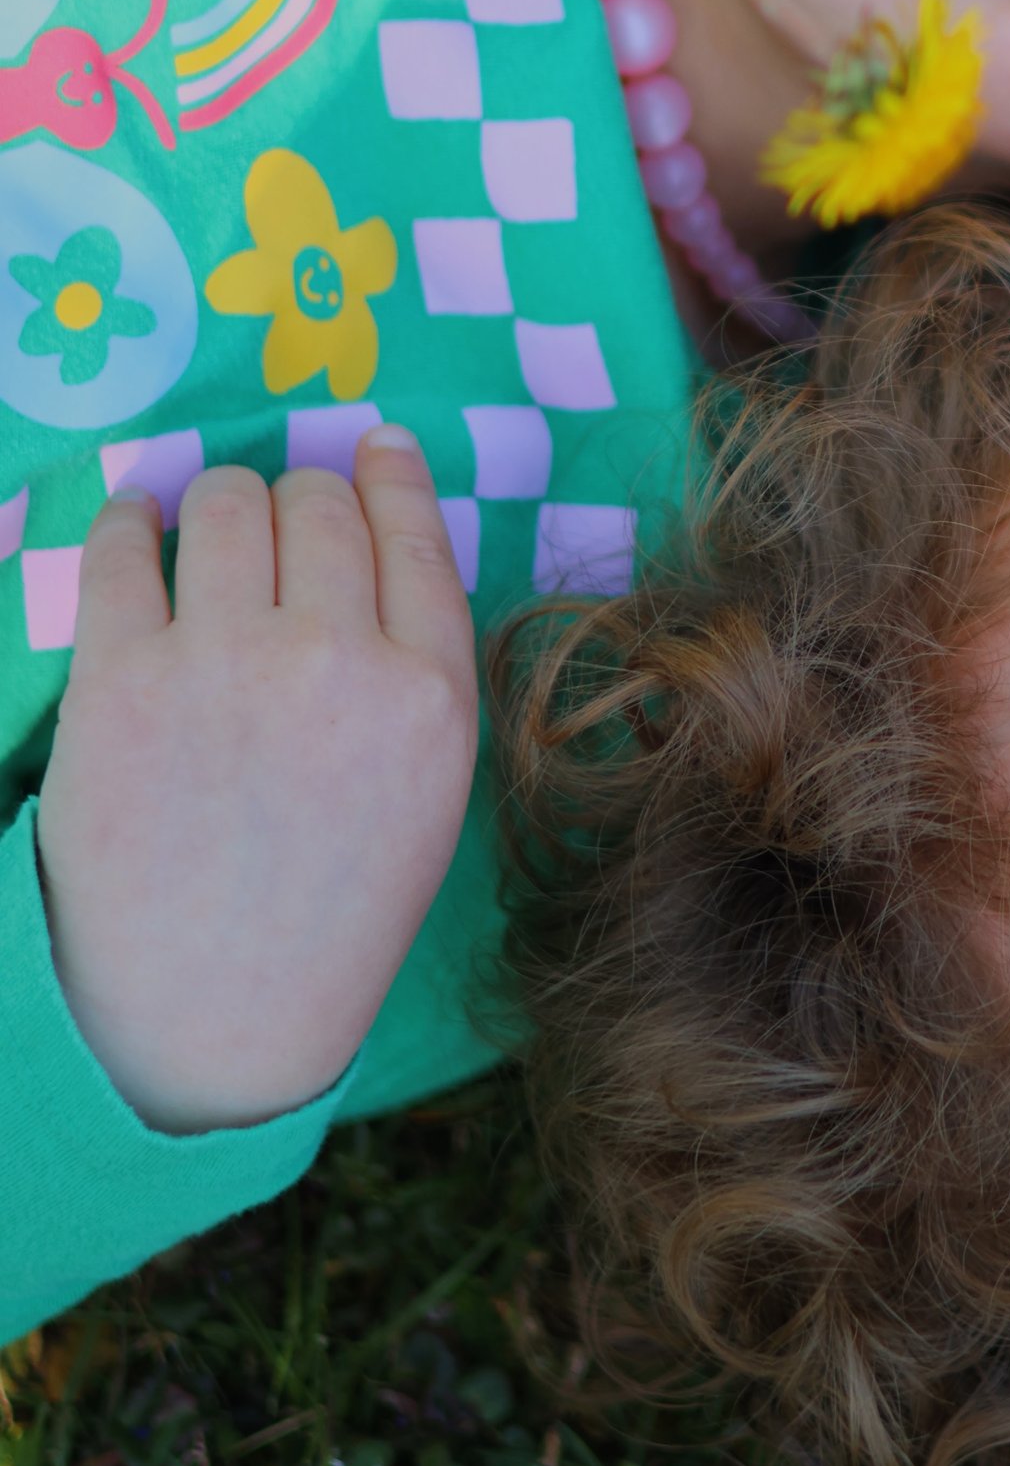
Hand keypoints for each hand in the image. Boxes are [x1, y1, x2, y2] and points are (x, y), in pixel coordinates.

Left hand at [34, 435, 477, 1130]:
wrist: (208, 1020)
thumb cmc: (327, 908)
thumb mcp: (427, 789)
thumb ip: (416, 665)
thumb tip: (377, 518)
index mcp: (432, 696)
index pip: (414, 531)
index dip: (388, 473)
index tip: (369, 446)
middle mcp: (339, 663)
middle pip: (320, 503)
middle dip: (300, 499)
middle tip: (277, 529)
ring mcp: (227, 666)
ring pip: (230, 500)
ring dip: (222, 500)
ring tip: (207, 530)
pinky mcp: (121, 682)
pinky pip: (125, 548)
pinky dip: (133, 520)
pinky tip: (138, 530)